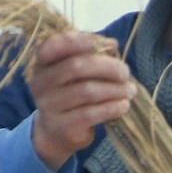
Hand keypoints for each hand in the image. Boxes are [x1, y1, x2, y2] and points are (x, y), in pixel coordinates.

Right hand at [25, 31, 136, 170]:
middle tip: (125, 72)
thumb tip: (112, 44)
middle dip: (107, 67)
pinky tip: (124, 105)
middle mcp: (41, 82)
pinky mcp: (61, 125)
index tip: (104, 43)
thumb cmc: (72, 92)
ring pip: (87, 91)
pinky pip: (90, 114)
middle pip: (76, 67)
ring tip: (130, 90)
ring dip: (114, 89)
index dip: (75, 41)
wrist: (57, 131)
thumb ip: (92, 54)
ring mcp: (48, 105)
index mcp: (42, 63)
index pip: (51, 46)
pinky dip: (111, 108)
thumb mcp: (78, 72)